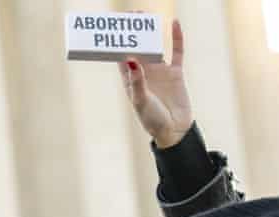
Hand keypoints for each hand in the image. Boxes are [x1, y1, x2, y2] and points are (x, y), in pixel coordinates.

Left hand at [118, 20, 192, 148]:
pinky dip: (176, 38)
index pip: (121, 59)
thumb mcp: (141, 101)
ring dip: (150, 32)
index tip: (112, 29)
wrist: (174, 130)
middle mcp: (144, 74)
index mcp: (130, 81)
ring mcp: (160, 72)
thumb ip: (137, 82)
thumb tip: (130, 60)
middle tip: (130, 14)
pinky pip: (176, 51)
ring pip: (154, 46)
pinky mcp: (175, 72)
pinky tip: (173, 23)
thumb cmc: (152, 119)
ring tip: (146, 15)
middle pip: (136, 48)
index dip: (116, 44)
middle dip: (133, 32)